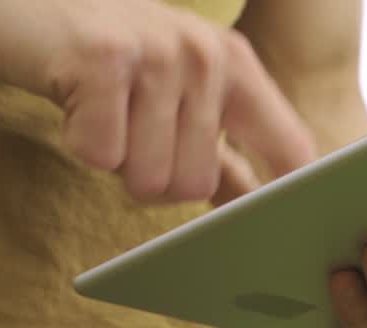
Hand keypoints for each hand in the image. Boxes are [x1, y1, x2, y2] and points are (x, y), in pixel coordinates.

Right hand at [0, 0, 315, 202]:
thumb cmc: (108, 58)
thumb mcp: (179, 91)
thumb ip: (220, 149)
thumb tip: (256, 212)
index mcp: (236, 65)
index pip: (290, 148)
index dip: (287, 199)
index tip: (279, 233)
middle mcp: (205, 55)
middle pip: (197, 186)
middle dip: (154, 178)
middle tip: (129, 133)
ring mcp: (157, 54)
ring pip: (149, 177)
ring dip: (116, 162)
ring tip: (105, 114)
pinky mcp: (103, 60)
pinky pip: (102, 155)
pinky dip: (81, 143)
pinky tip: (77, 104)